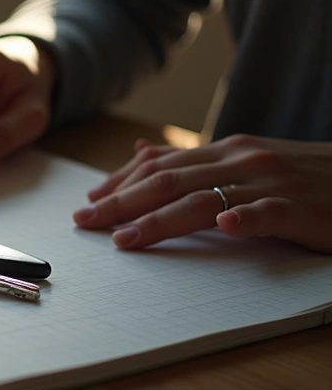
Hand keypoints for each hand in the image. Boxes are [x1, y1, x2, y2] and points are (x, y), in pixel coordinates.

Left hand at [74, 135, 331, 251]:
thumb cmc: (304, 176)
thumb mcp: (245, 161)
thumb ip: (194, 162)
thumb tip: (140, 153)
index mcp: (226, 151)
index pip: (161, 166)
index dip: (120, 183)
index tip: (88, 202)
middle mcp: (242, 161)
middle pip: (170, 181)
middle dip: (122, 202)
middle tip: (85, 222)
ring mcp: (271, 183)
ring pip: (204, 199)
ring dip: (160, 219)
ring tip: (125, 238)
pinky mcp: (301, 207)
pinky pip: (268, 213)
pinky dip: (243, 219)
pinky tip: (223, 229)